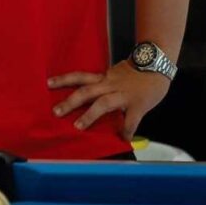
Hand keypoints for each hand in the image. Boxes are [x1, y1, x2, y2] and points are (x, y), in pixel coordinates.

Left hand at [48, 60, 169, 141]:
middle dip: (70, 102)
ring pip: (103, 104)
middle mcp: (110, 84)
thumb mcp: (116, 74)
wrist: (157, 64)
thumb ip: (105, 84)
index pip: (80, 76)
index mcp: (104, 77)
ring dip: (89, 115)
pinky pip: (131, 120)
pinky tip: (123, 139)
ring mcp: (123, 95)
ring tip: (77, 127)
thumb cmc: (137, 70)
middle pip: (86, 91)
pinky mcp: (138, 104)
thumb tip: (92, 96)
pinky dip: (126, 130)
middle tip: (55, 111)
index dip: (64, 79)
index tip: (48, 83)